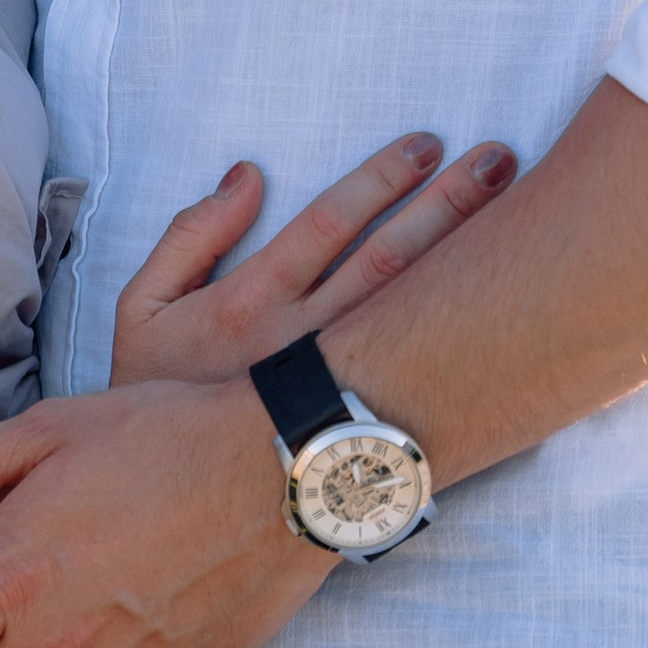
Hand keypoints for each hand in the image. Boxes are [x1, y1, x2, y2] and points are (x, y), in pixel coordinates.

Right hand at [110, 132, 516, 385]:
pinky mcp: (354, 421)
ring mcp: (334, 387)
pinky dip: (453, 325)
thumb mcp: (142, 307)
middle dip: (446, 205)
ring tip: (506, 203)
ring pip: (410, 307)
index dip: (380, 180)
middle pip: (389, 260)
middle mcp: (302, 343)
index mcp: (250, 305)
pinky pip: (413, 364)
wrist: (167, 500)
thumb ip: (191, 234)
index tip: (424, 146)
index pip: (330, 225)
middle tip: (496, 160)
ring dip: (460, 249)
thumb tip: (247, 174)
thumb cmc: (155, 393)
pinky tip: (491, 294)